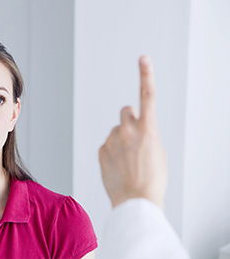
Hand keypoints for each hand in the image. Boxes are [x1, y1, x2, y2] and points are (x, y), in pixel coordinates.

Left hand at [98, 55, 166, 208]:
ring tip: (127, 160)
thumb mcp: (158, 152)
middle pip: (125, 111)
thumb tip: (137, 129)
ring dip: (120, 139)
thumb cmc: (152, 180)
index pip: (147, 96)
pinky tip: (118, 165)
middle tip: (133, 137)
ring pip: (116, 130)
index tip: (143, 59)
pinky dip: (112, 151)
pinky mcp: (101, 150)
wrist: (136, 201)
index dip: (146, 75)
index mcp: (147, 129)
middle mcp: (128, 130)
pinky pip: (107, 144)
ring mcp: (112, 140)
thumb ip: (147, 134)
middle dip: (129, 119)